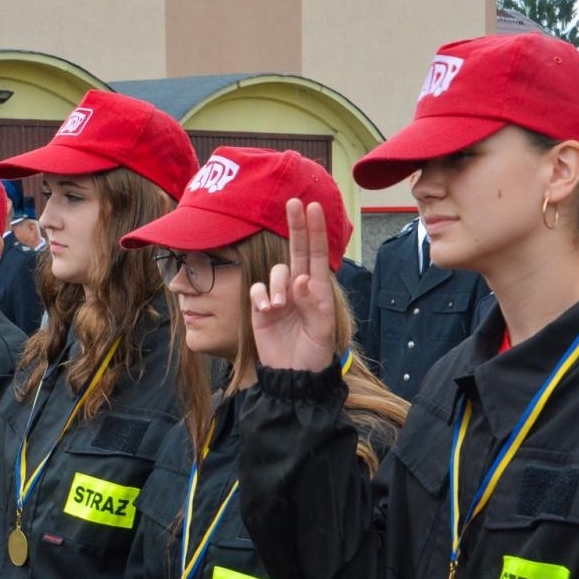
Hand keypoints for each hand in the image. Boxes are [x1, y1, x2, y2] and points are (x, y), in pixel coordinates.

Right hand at [249, 199, 336, 372]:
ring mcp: (279, 295)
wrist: (292, 376)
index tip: (313, 207)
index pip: (317, 254)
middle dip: (295, 225)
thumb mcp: (321, 331)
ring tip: (278, 306)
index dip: (315, 230)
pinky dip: (261, 295)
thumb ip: (313, 304)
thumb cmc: (313, 353)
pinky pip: (257, 288)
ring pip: (276, 271)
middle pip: (296, 249)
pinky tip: (266, 311)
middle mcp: (299, 287)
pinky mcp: (260, 307)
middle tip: (293, 202)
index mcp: (318, 289)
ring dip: (276, 283)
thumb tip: (301, 279)